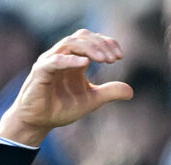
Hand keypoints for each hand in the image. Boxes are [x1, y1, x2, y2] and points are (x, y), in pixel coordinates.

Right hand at [0, 29, 131, 146]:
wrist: (39, 122)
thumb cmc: (61, 107)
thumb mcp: (91, 100)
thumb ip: (109, 92)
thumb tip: (131, 91)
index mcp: (74, 59)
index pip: (91, 40)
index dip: (106, 43)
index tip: (120, 56)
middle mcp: (62, 55)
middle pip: (82, 37)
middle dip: (100, 44)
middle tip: (115, 58)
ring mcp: (50, 61)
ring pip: (69, 43)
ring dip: (89, 49)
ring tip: (104, 59)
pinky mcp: (41, 71)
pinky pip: (55, 61)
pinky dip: (70, 60)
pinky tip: (85, 63)